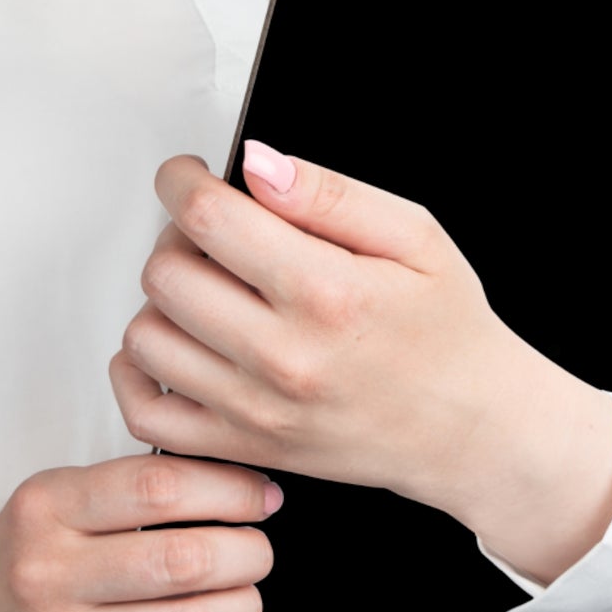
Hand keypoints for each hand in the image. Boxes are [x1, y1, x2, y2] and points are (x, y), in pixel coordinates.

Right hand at [0, 453, 279, 611]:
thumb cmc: (29, 549)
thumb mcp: (64, 494)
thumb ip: (142, 486)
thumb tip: (252, 491)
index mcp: (48, 507)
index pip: (160, 488)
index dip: (229, 490)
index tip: (261, 496)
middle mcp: (45, 574)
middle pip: (182, 562)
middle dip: (247, 554)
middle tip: (258, 551)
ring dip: (241, 609)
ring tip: (245, 595)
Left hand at [110, 143, 600, 519]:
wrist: (470, 426)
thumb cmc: (447, 332)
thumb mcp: (414, 236)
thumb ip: (329, 194)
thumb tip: (258, 164)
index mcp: (326, 292)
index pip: (208, 217)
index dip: (181, 181)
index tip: (187, 175)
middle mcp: (283, 356)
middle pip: (166, 271)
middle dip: (178, 235)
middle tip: (215, 232)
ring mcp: (256, 409)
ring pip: (147, 335)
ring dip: (165, 299)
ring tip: (210, 288)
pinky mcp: (242, 446)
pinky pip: (146, 410)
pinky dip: (141, 371)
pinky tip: (178, 342)